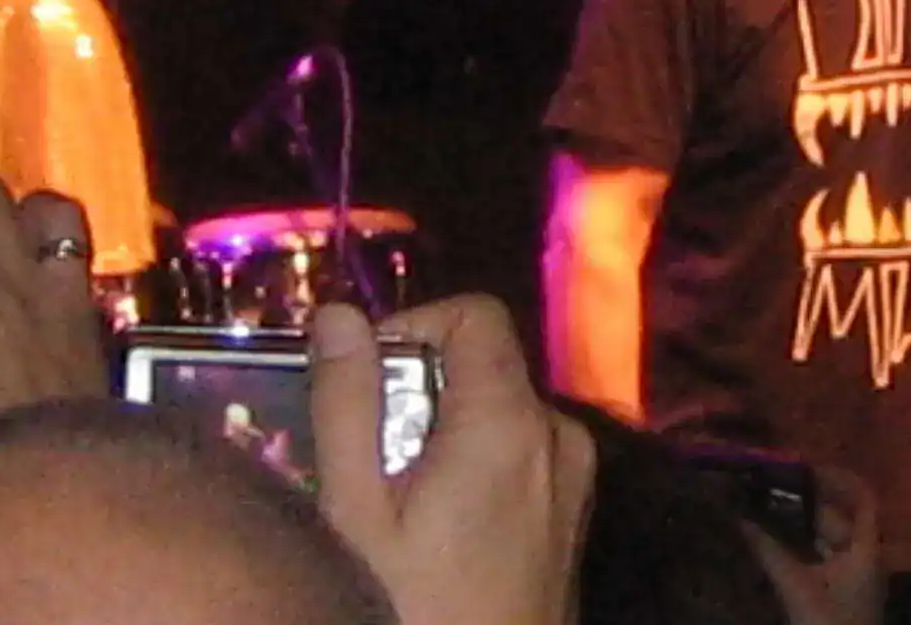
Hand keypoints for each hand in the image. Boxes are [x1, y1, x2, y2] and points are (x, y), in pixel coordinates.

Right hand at [309, 295, 597, 624]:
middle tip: (361, 459)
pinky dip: (472, 468)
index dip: (412, 328)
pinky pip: (519, 459)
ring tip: (389, 508)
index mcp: (511, 423)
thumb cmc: (410, 610)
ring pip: (497, 415)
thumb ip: (347, 401)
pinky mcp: (569, 517)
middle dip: (416, 394)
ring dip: (439, 436)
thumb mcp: (354, 510)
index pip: (474, 315)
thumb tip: (338, 314)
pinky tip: (430, 535)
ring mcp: (573, 481)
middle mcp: (557, 438)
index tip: (363, 379)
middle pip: (483, 366)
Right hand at [743, 465, 881, 624]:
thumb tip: (740, 516)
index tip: (804, 469)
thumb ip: (769, 549)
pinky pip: (823, 561)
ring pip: (829, 540)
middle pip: (840, 518)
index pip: (863, 498)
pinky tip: (774, 545)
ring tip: (765, 511)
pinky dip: (802, 549)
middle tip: (770, 490)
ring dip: (800, 526)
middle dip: (806, 503)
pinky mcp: (842, 596)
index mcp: (866, 550)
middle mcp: (866, 559)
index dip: (838, 478)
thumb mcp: (796, 587)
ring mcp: (855, 579)